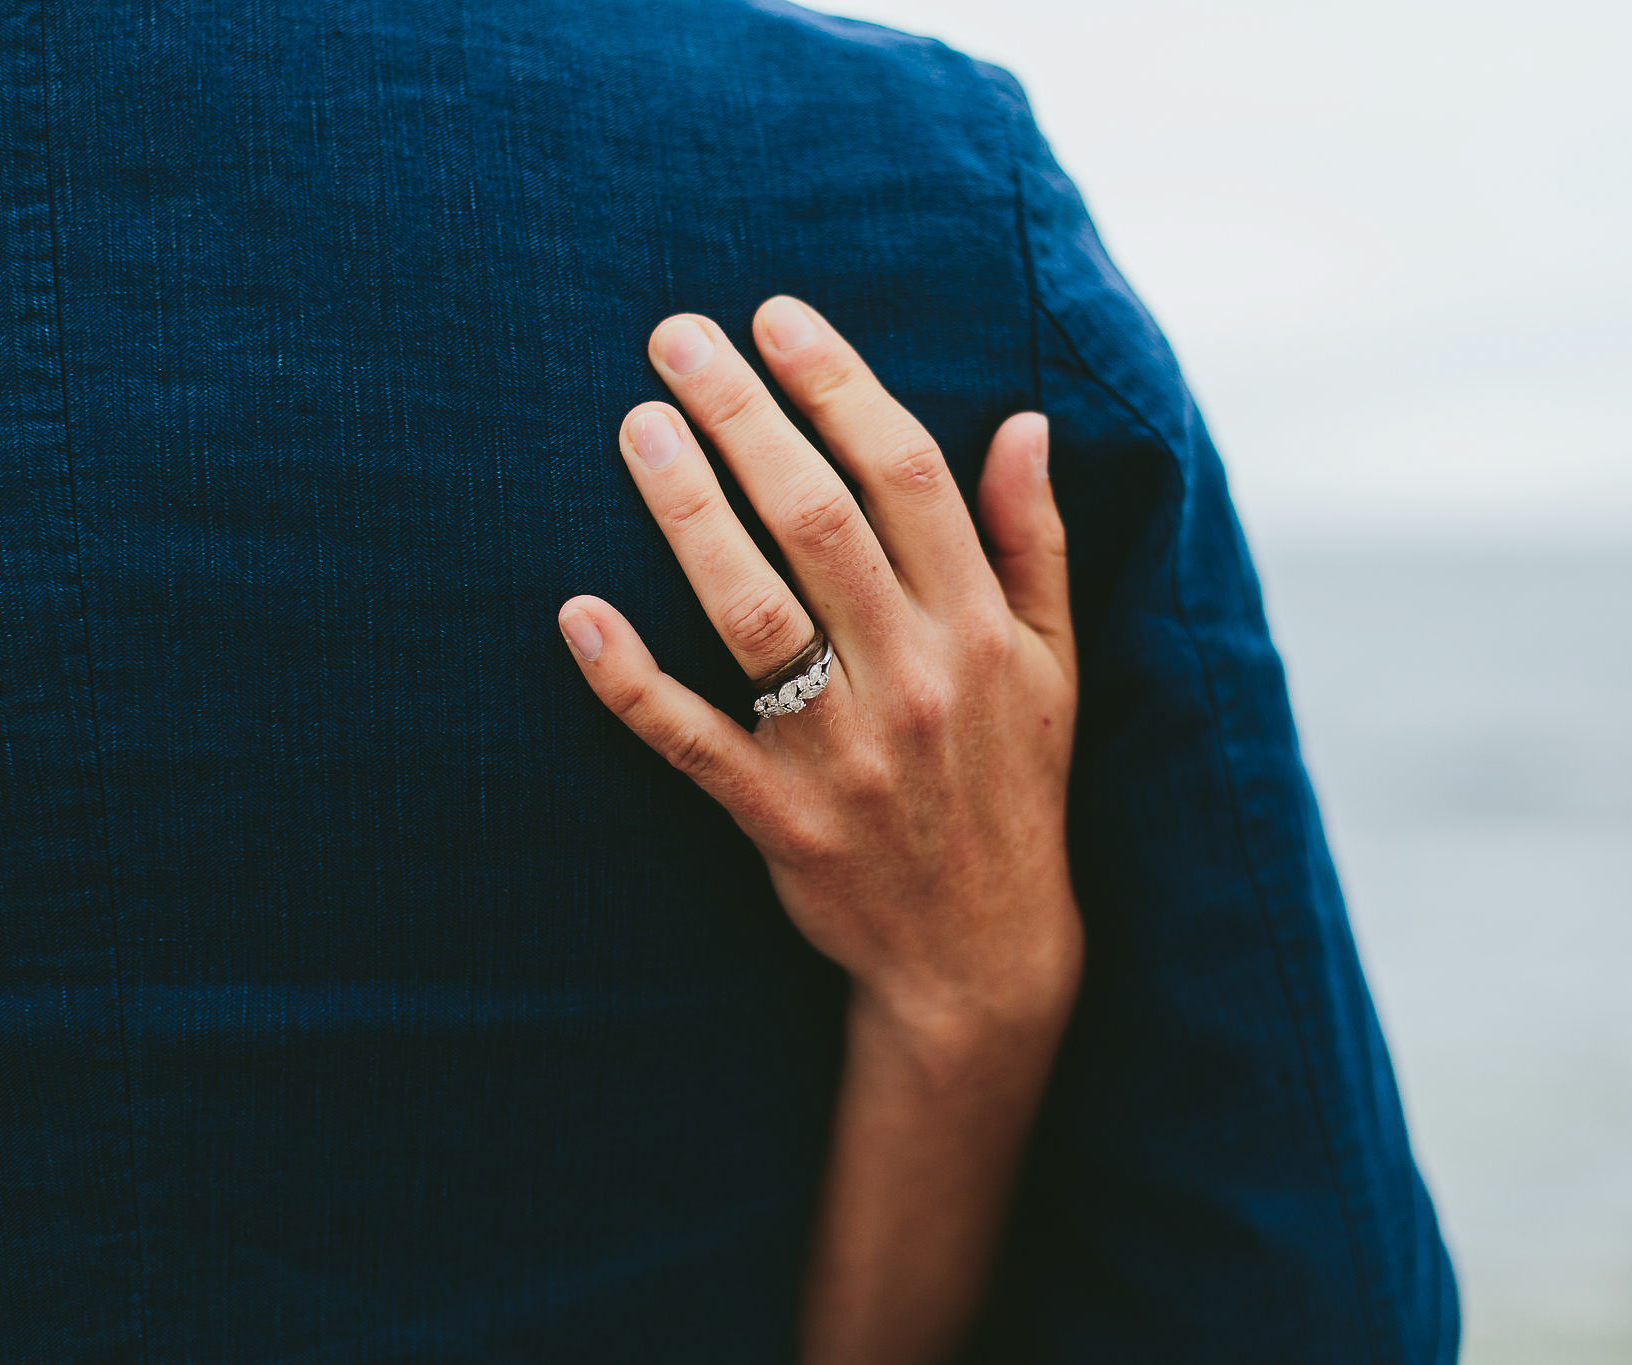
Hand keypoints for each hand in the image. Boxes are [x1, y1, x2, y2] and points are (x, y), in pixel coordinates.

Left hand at [557, 296, 1082, 1040]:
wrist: (984, 955)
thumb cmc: (1016, 788)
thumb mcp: (1053, 664)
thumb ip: (1032, 542)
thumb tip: (1022, 423)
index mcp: (979, 629)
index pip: (908, 476)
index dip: (839, 384)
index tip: (776, 317)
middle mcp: (916, 679)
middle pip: (819, 520)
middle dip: (745, 416)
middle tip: (675, 337)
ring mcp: (842, 753)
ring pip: (753, 613)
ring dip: (688, 513)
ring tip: (635, 426)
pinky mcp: (779, 818)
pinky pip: (694, 742)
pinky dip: (633, 682)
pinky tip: (578, 613)